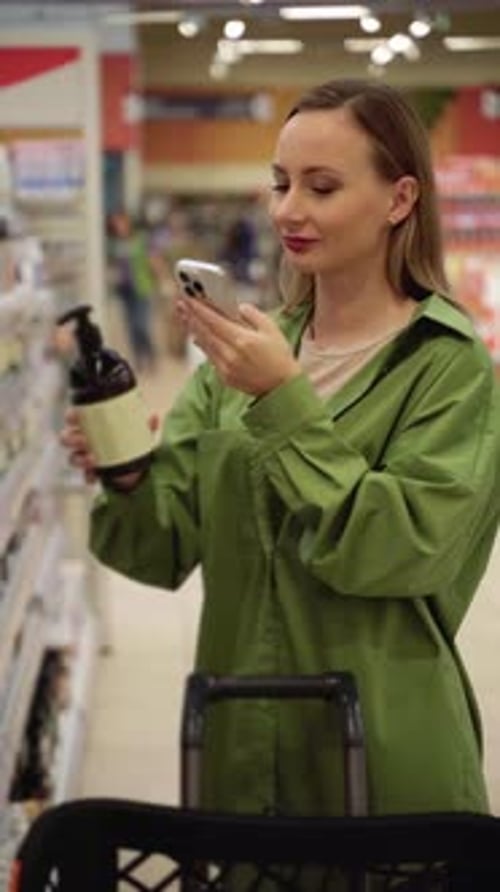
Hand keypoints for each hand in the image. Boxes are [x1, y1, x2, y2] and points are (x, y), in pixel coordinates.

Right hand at [60, 408, 159, 488]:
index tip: (74, 417)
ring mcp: (86, 457)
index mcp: (92, 426)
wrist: (138, 465)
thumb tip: (154, 417)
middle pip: (67, 438)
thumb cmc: (132, 441)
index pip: (74, 417)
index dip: (70, 416)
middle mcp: (84, 441)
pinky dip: (90, 476)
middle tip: (84, 440)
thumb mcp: (140, 431)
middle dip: (71, 439)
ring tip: (93, 459)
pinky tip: (95, 476)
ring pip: (73, 457)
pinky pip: (86, 475)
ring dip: (79, 458)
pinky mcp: (92, 472)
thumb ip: (146, 425)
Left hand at [176, 298, 300, 396]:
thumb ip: (253, 315)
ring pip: (204, 344)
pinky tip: (197, 337)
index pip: (214, 321)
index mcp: (242, 340)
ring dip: (193, 329)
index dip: (199, 309)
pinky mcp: (225, 376)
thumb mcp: (272, 329)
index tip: (188, 298)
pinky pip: (209, 357)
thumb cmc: (280, 356)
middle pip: (204, 332)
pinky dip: (202, 345)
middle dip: (190, 316)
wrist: (282, 386)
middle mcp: (231, 354)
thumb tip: (238, 307)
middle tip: (180, 304)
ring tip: (184, 317)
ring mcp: (226, 367)